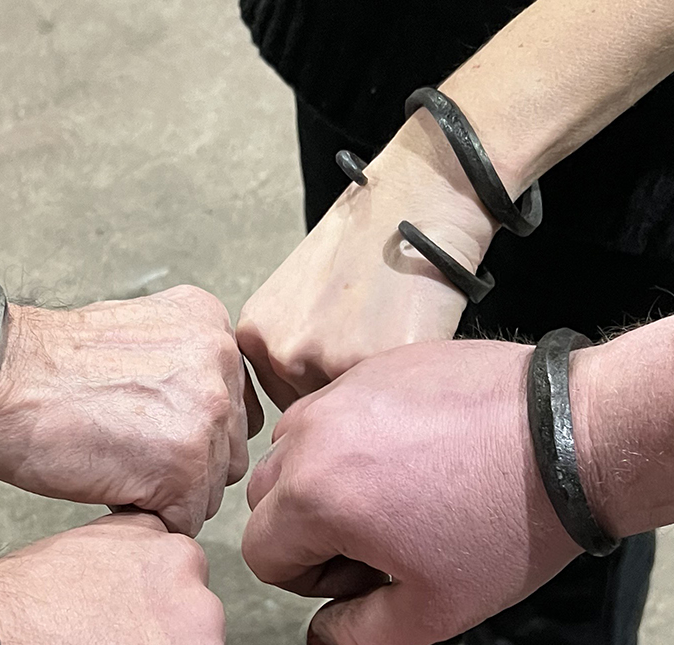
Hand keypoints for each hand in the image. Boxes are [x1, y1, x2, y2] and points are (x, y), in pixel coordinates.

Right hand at [0, 285, 261, 535]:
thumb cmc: (40, 366)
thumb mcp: (135, 336)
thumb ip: (181, 366)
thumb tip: (200, 415)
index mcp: (210, 326)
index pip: (229, 407)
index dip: (186, 433)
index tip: (145, 431)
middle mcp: (219, 362)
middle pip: (227, 450)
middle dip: (183, 466)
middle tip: (124, 452)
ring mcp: (206, 414)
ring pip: (209, 490)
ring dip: (164, 495)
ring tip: (112, 467)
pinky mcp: (183, 466)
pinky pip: (183, 521)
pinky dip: (145, 518)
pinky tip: (108, 487)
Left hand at [236, 116, 499, 408]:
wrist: (415, 201)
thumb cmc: (363, 242)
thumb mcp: (299, 294)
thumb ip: (293, 345)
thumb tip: (308, 412)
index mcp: (258, 335)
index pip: (283, 403)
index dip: (324, 391)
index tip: (345, 371)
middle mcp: (283, 353)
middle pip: (319, 413)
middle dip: (350, 394)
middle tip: (378, 348)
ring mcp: (328, 362)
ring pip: (357, 413)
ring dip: (379, 395)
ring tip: (396, 340)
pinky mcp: (377, 364)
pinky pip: (394, 399)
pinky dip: (409, 384)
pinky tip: (415, 341)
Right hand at [241, 339, 579, 644]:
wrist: (573, 436)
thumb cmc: (507, 528)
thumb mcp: (435, 611)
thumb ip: (360, 636)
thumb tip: (321, 633)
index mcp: (313, 498)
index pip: (260, 554)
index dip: (307, 582)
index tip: (367, 578)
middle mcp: (311, 434)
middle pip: (267, 498)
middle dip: (308, 530)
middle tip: (382, 542)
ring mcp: (344, 390)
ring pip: (295, 447)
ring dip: (326, 480)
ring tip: (397, 497)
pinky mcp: (378, 365)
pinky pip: (339, 409)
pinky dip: (359, 438)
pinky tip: (423, 456)